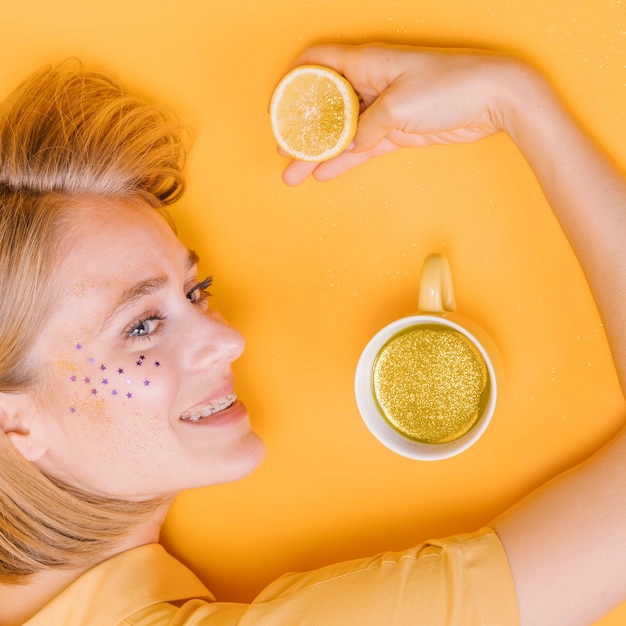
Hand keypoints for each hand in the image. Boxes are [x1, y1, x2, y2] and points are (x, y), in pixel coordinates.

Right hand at [280, 43, 527, 185]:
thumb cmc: (451, 85)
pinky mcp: (396, 131)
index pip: (317, 64)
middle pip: (324, 105)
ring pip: (340, 132)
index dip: (293, 82)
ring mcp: (382, 109)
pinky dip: (343, 161)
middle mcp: (369, 83)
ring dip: (318, 153)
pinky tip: (324, 173)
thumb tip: (349, 146)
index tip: (277, 107)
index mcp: (366, 62)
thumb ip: (367, 128)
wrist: (494, 99)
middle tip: (283, 151)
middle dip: (301, 129)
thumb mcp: (399, 105)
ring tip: (295, 172)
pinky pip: (361, 148)